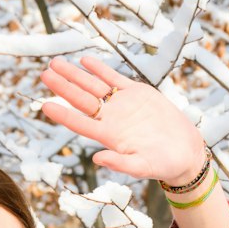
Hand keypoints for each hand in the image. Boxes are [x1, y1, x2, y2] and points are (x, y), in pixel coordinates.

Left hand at [37, 54, 204, 182]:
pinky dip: (100, 69)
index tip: (45, 105)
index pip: (80, 123)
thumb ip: (120, 163)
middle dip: (63, 86)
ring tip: (55, 63)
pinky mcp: (137, 93)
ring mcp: (122, 104)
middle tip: (44, 74)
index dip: (62, 114)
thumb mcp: (142, 167)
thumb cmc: (163, 164)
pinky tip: (84, 61)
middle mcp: (111, 118)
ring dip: (74, 74)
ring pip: (93, 85)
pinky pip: (114, 78)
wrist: (184, 152)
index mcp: (108, 136)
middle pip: (81, 99)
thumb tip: (96, 158)